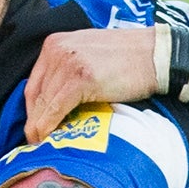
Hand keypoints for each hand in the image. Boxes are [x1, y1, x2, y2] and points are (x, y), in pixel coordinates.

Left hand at [25, 27, 160, 143]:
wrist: (156, 54)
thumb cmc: (130, 58)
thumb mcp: (89, 54)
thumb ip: (69, 68)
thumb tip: (56, 99)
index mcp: (56, 42)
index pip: (34, 82)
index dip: (32, 109)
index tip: (35, 126)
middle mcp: (57, 50)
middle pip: (34, 94)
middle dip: (34, 120)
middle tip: (35, 141)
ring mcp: (67, 63)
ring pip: (43, 104)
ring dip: (40, 128)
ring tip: (43, 145)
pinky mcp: (79, 79)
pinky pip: (56, 109)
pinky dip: (49, 126)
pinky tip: (49, 138)